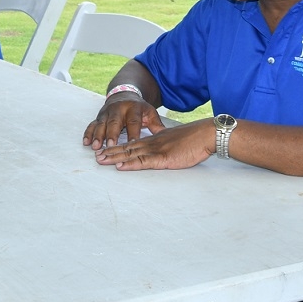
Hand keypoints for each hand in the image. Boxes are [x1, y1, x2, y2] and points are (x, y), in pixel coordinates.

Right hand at [82, 96, 166, 149]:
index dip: (133, 133)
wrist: (124, 94)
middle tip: (110, 145)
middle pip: (115, 122)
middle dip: (111, 134)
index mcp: (134, 109)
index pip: (134, 122)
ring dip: (98, 135)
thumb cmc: (139, 108)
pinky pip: (92, 124)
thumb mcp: (150, 112)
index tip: (132, 144)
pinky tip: (86, 142)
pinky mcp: (99, 116)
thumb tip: (166, 136)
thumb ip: (156, 125)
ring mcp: (107, 112)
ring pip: (101, 124)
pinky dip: (89, 133)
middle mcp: (119, 109)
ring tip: (96, 146)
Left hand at [95, 118, 212, 170]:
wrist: (206, 135)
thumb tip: (162, 143)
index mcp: (155, 139)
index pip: (133, 143)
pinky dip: (130, 164)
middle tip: (96, 156)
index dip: (118, 147)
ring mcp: (157, 150)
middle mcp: (152, 143)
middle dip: (111, 152)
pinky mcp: (163, 158)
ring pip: (131, 154)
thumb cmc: (195, 139)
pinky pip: (143, 162)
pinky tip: (119, 166)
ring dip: (115, 158)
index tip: (106, 150)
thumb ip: (166, 141)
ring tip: (101, 160)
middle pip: (127, 148)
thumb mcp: (176, 139)